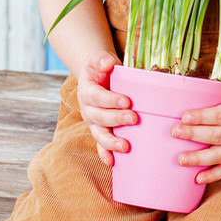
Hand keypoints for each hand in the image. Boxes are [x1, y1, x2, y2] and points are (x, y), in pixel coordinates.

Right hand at [76, 50, 137, 165]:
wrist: (95, 76)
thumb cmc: (101, 67)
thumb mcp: (99, 58)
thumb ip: (102, 59)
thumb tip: (108, 62)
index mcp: (87, 90)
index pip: (98, 96)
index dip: (111, 100)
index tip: (127, 101)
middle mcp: (87, 108)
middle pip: (99, 117)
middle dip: (116, 119)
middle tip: (134, 118)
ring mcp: (93, 122)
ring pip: (99, 134)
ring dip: (111, 142)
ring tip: (125, 146)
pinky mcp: (99, 130)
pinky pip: (100, 145)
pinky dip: (105, 154)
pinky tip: (113, 162)